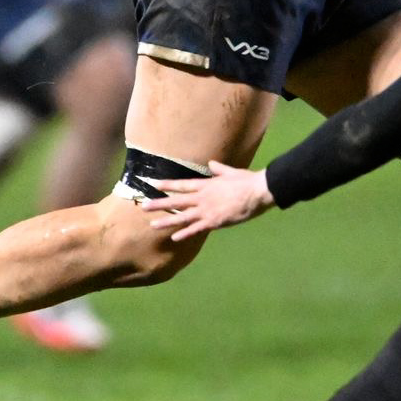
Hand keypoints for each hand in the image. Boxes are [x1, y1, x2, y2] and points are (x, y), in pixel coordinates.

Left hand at [144, 162, 275, 241]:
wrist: (257, 191)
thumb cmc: (246, 181)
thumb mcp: (231, 172)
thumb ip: (219, 169)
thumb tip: (212, 163)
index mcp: (206, 185)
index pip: (182, 185)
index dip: (167, 185)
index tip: (153, 184)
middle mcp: (202, 197)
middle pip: (177, 201)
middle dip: (159, 203)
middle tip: (144, 207)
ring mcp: (207, 210)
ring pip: (183, 216)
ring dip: (167, 220)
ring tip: (153, 225)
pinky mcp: (214, 221)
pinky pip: (196, 229)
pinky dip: (185, 233)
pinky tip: (174, 237)